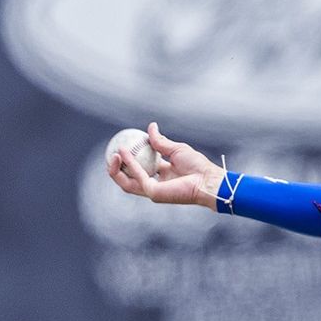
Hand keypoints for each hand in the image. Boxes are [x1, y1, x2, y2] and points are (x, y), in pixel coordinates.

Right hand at [108, 122, 224, 209]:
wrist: (208, 178)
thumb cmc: (198, 166)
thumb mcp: (176, 149)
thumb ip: (161, 141)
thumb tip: (151, 127)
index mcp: (162, 175)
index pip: (140, 169)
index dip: (128, 160)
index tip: (121, 146)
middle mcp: (155, 184)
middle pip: (129, 179)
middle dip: (117, 168)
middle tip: (112, 152)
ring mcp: (152, 191)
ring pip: (127, 182)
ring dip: (117, 168)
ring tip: (115, 152)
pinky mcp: (153, 193)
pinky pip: (137, 178)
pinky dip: (130, 165)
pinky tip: (124, 153)